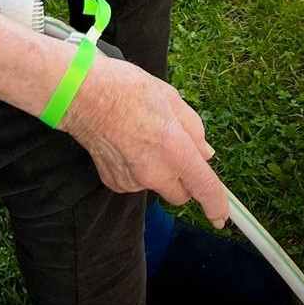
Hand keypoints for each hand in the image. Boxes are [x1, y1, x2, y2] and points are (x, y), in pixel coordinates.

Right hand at [64, 54, 228, 226]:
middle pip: (181, 193)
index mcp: (174, 148)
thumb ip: (194, 129)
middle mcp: (154, 172)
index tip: (221, 216)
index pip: (204, 187)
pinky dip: (138, 169)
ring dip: (158, 170)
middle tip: (175, 150)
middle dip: (184, 179)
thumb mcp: (171, 98)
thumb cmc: (126, 88)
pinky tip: (126, 144)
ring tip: (143, 136)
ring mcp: (132, 181)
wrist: (82, 94)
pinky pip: (137, 182)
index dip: (217, 205)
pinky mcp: (115, 183)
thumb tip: (205, 153)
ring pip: (157, 185)